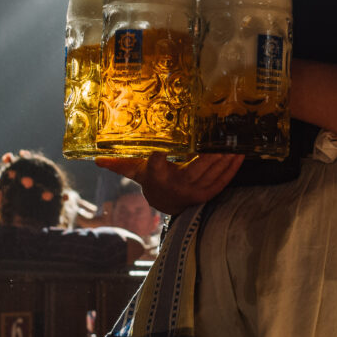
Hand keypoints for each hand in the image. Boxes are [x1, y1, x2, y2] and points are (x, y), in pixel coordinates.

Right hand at [96, 154, 242, 215]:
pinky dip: (232, 169)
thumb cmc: (152, 180)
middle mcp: (176, 184)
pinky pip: (222, 182)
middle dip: (209, 151)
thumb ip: (120, 163)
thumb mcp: (136, 171)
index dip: (159, 156)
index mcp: (156, 176)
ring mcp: (193, 191)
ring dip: (224, 157)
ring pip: (211, 172)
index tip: (162, 146)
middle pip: (194, 166)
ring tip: (235, 140)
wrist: (165, 204)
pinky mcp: (206, 194)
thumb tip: (97, 159)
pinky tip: (240, 156)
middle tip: (221, 132)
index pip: (156, 164)